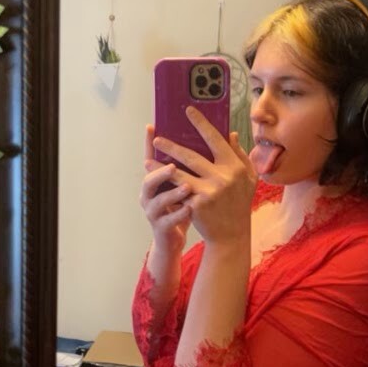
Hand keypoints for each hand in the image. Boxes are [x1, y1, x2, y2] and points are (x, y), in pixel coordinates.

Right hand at [139, 124, 191, 251]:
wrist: (173, 239)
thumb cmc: (182, 206)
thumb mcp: (187, 184)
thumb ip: (196, 164)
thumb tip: (218, 138)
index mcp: (156, 180)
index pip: (151, 158)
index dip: (148, 143)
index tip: (151, 127)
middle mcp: (150, 194)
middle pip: (149, 180)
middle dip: (161, 171)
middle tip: (174, 165)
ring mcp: (153, 211)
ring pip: (158, 201)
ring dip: (172, 193)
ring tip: (187, 187)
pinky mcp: (160, 228)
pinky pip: (168, 221)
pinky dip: (179, 215)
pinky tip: (190, 210)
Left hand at [152, 108, 256, 245]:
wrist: (231, 234)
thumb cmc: (239, 203)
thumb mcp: (248, 178)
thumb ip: (240, 155)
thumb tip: (231, 134)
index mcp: (234, 166)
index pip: (215, 139)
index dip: (201, 123)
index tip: (188, 111)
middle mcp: (222, 177)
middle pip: (191, 155)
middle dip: (171, 146)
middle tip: (157, 138)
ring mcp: (208, 191)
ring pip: (178, 173)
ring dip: (160, 167)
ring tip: (148, 161)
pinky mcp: (196, 204)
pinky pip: (177, 191)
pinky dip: (165, 185)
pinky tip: (154, 181)